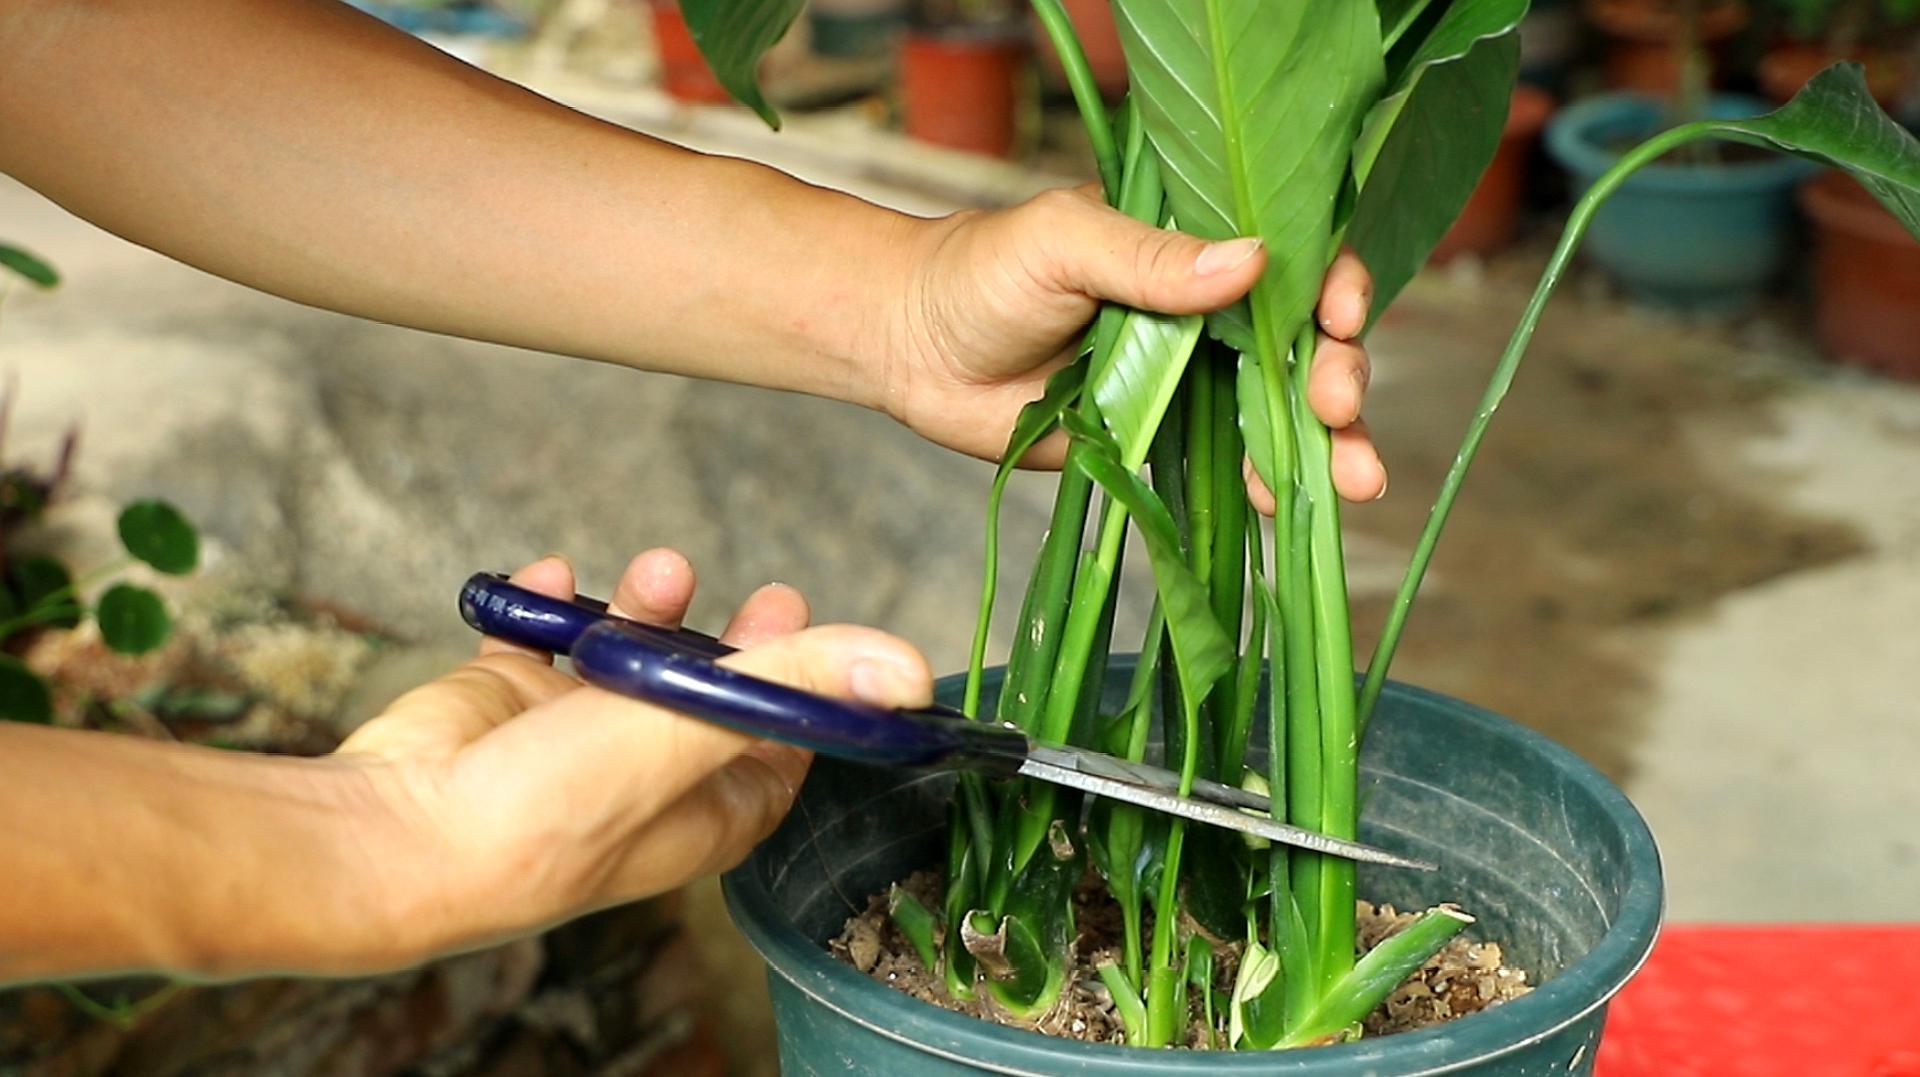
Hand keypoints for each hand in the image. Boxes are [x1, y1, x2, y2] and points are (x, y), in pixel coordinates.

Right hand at [334, 550, 932, 962]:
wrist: (401, 828)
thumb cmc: (547, 812)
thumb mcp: (691, 730)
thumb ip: (797, 684)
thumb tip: (905, 669)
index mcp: (703, 810)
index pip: (787, 748)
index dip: (813, 692)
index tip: (831, 636)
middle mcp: (643, 775)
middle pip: (715, 693)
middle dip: (739, 637)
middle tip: (769, 594)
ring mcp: (572, 737)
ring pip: (632, 652)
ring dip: (647, 604)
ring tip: (659, 568)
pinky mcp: (509, 699)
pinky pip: (542, 633)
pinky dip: (550, 600)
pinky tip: (549, 575)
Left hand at [879, 185, 1385, 502]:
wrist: (912, 349)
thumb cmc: (980, 272)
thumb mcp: (1064, 243)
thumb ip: (1151, 258)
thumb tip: (1252, 261)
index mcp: (1193, 243)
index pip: (1293, 257)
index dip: (1334, 286)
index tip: (1341, 315)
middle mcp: (1206, 309)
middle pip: (1304, 341)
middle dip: (1337, 374)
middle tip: (1332, 406)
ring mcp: (1188, 377)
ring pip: (1279, 409)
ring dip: (1327, 443)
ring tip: (1355, 480)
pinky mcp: (1160, 435)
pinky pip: (1227, 460)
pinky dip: (1265, 482)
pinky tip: (1289, 503)